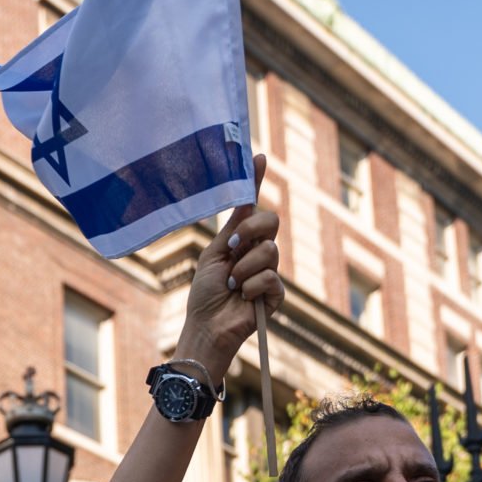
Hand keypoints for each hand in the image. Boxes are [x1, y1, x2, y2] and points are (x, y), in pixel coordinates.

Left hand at [175, 155, 280, 375]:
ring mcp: (269, 272)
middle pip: (272, 221)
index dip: (257, 181)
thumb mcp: (214, 253)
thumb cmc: (205, 293)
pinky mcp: (275, 294)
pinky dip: (251, 287)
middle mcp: (258, 252)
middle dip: (250, 231)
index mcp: (241, 240)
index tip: (259, 156)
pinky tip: (242, 298)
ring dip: (244, 268)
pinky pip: (270, 277)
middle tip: (232, 246)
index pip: (254, 206)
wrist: (206, 325)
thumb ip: (232, 227)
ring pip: (270, 251)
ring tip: (232, 285)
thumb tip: (246, 197)